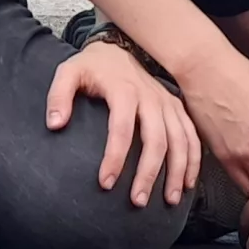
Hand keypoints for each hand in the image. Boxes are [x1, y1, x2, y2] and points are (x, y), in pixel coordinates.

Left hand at [47, 43, 199, 207]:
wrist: (118, 47)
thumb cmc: (92, 66)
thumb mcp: (69, 72)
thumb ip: (58, 96)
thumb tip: (55, 124)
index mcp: (124, 90)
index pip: (122, 129)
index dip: (115, 158)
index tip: (105, 183)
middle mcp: (150, 98)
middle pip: (156, 140)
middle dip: (148, 173)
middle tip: (138, 201)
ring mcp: (167, 103)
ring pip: (179, 141)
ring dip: (176, 171)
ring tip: (169, 200)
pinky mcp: (176, 108)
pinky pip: (192, 135)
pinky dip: (194, 160)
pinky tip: (187, 182)